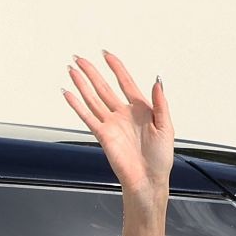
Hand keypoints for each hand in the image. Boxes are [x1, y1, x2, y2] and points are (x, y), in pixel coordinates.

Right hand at [63, 52, 172, 205]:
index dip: (116, 67)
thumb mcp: (166, 127)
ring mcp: (112, 124)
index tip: (106, 55)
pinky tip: (68, 93)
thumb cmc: (160, 159)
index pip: (125, 82)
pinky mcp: (103, 135)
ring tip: (72, 69)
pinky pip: (87, 116)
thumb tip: (157, 81)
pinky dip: (77, 105)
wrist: (148, 180)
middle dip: (91, 72)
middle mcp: (123, 114)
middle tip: (80, 58)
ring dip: (82, 84)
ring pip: (93, 98)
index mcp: (140, 110)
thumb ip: (160, 103)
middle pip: (103, 87)